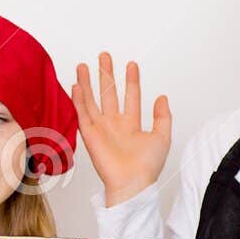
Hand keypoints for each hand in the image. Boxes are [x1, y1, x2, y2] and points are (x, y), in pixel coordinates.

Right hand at [73, 51, 171, 207]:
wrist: (132, 182)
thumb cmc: (147, 166)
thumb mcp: (163, 136)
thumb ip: (163, 116)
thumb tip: (162, 97)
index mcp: (131, 124)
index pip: (131, 96)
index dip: (132, 80)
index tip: (132, 64)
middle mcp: (114, 124)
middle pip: (109, 94)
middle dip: (106, 75)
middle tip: (104, 57)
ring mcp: (100, 128)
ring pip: (92, 100)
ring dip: (88, 83)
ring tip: (84, 65)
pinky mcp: (89, 134)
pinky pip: (81, 113)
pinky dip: (78, 99)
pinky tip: (76, 84)